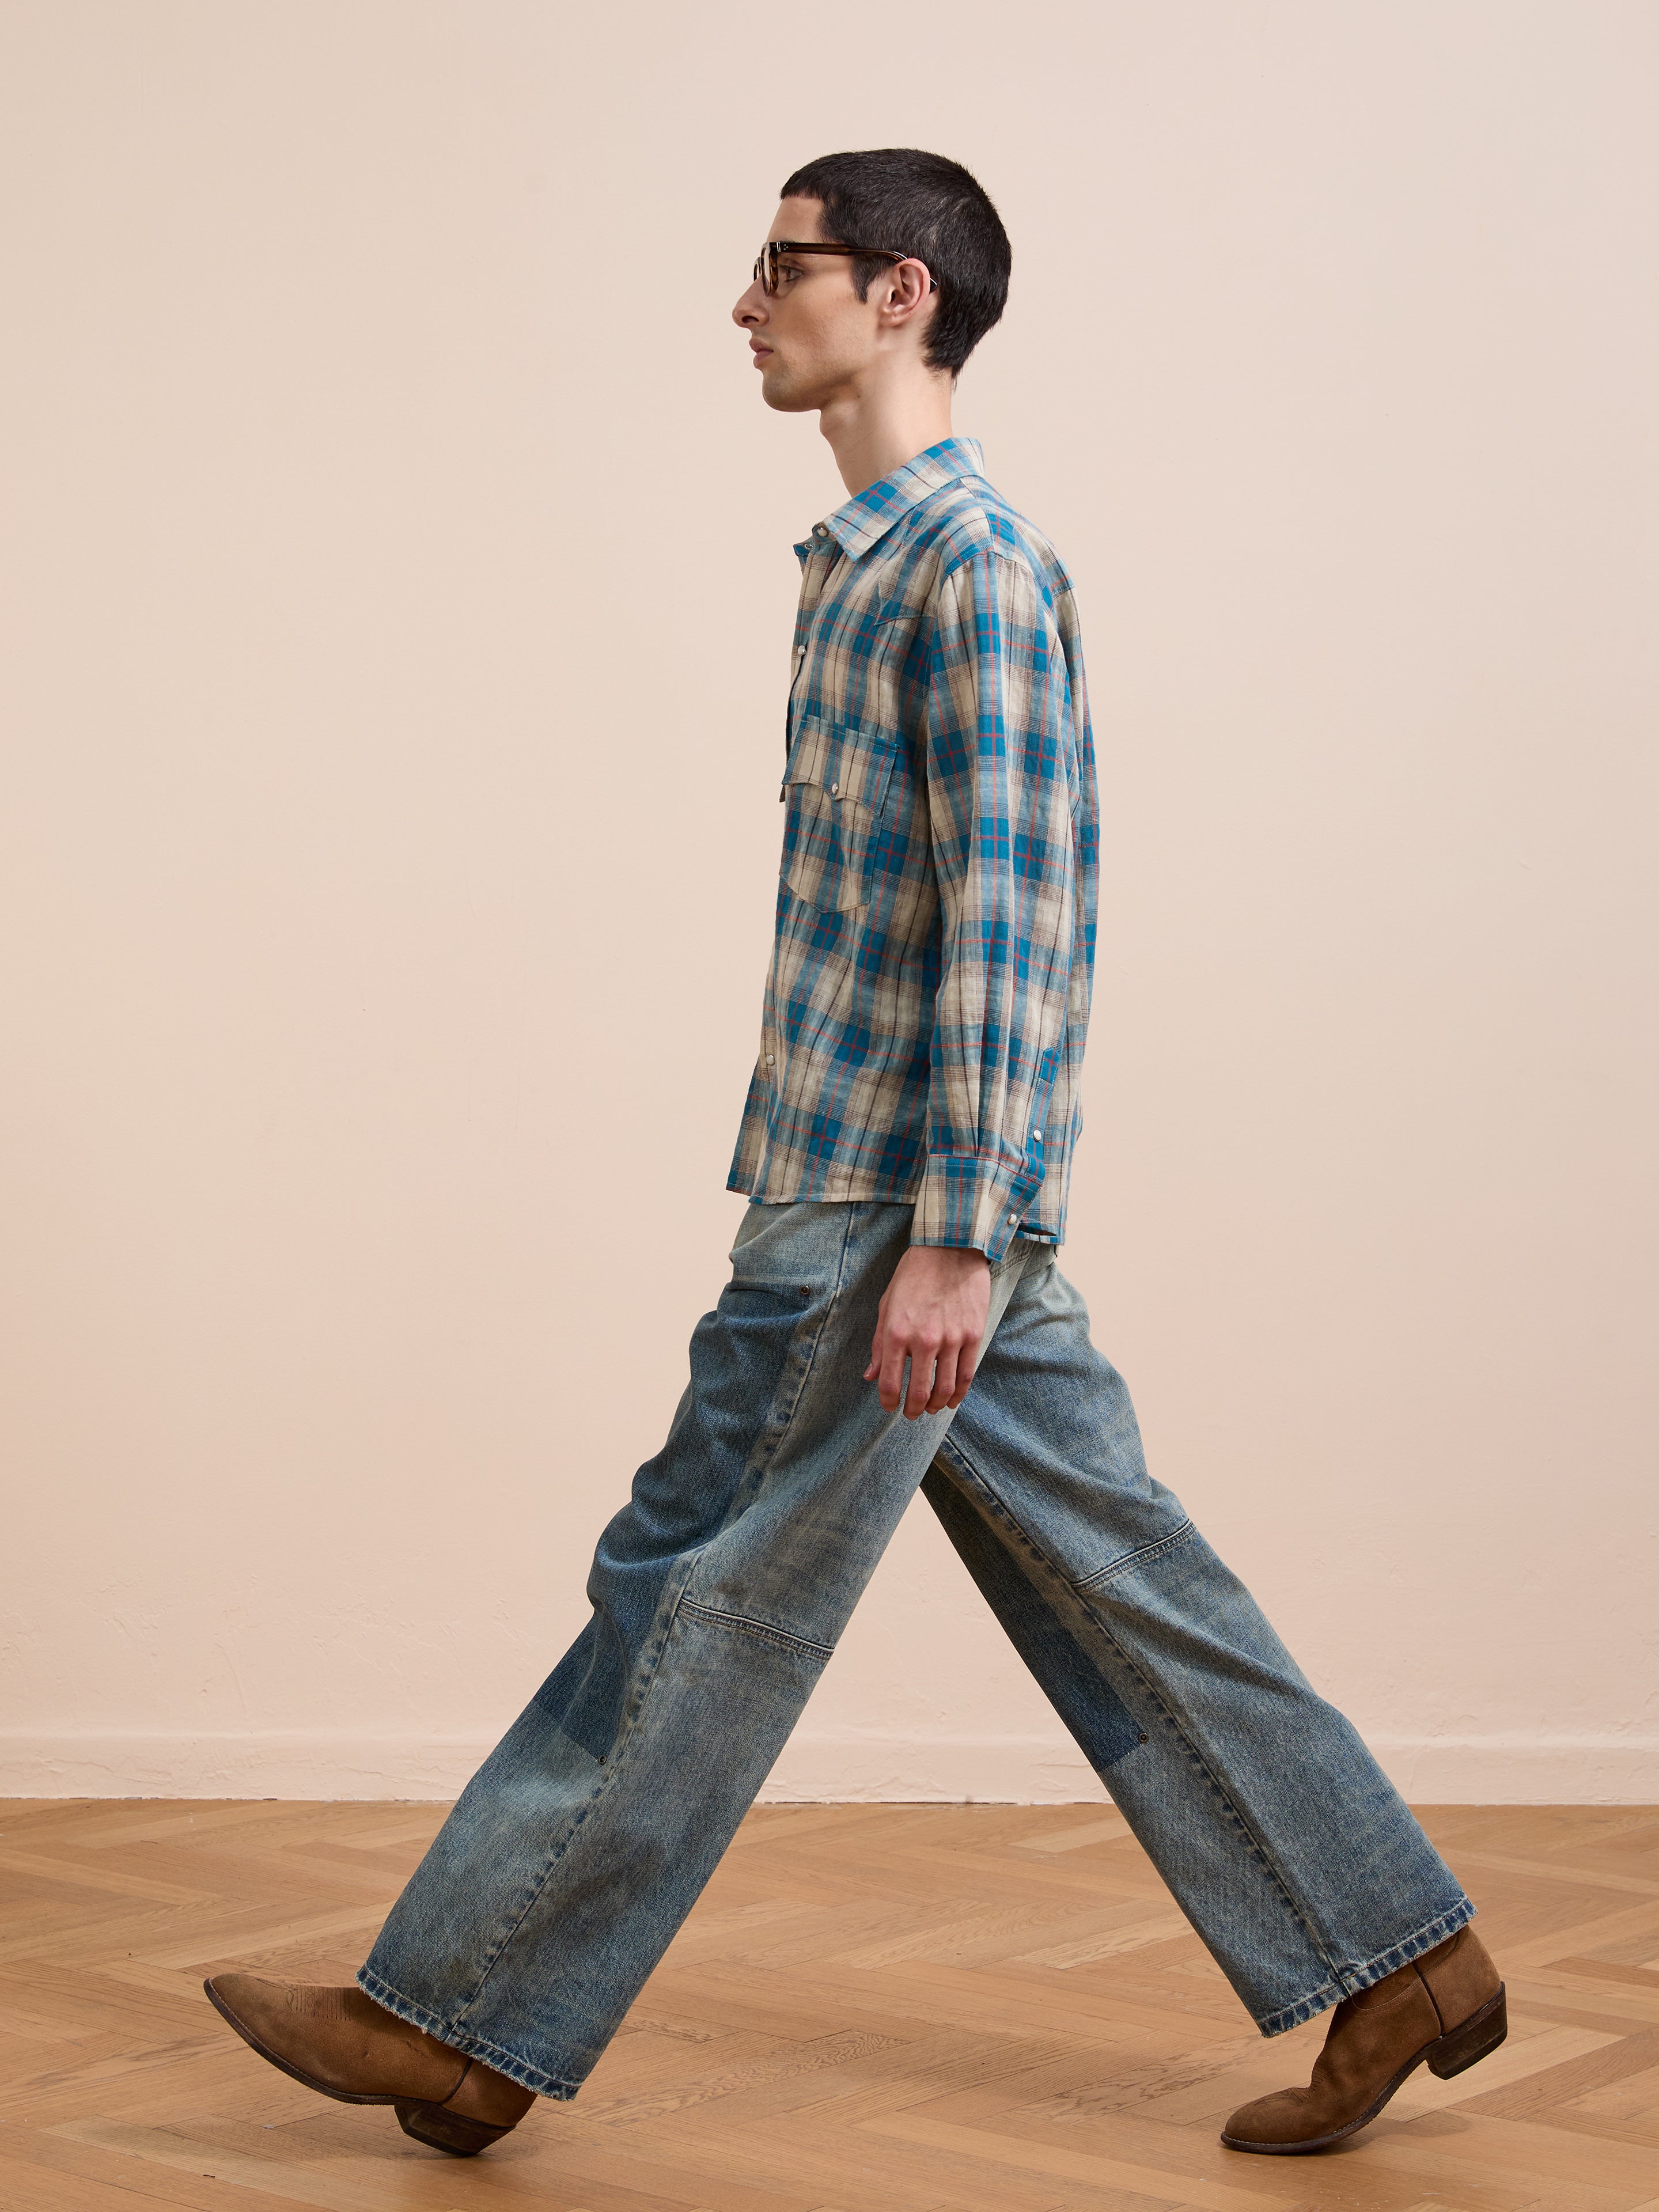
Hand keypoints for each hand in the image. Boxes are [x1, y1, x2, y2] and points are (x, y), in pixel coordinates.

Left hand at [864, 1244, 991, 1418]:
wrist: (950, 1249)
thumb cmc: (913, 1275)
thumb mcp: (886, 1306)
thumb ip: (879, 1344)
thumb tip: (870, 1376)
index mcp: (897, 1332)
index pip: (890, 1382)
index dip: (888, 1402)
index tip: (889, 1407)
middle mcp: (924, 1339)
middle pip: (919, 1392)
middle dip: (913, 1410)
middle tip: (911, 1414)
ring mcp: (952, 1339)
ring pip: (945, 1389)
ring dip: (936, 1406)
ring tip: (930, 1408)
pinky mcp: (973, 1335)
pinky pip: (966, 1375)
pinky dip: (958, 1394)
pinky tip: (952, 1399)